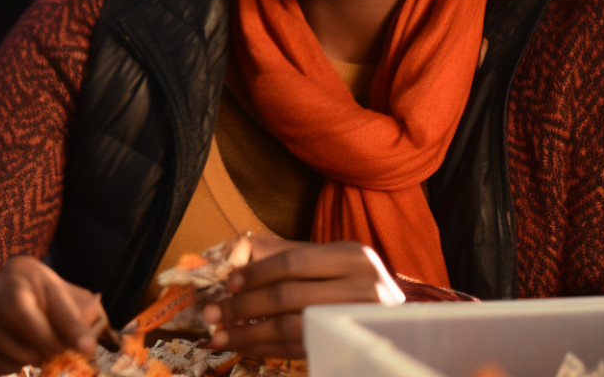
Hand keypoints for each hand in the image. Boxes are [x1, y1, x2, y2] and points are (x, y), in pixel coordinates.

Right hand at [0, 256, 102, 376]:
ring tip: (33, 350)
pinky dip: (11, 367)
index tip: (88, 348)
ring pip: (16, 352)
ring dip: (32, 359)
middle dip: (50, 346)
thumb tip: (101, 341)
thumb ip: (80, 313)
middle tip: (58, 352)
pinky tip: (11, 354)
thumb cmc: (32, 304)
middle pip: (30, 327)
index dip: (73, 327)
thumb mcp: (56, 298)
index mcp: (23, 270)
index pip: (53, 301)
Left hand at [202, 237, 403, 358]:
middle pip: (289, 296)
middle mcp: (362, 287)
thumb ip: (281, 254)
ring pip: (290, 327)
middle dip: (243, 306)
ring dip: (248, 334)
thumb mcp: (326, 260)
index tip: (227, 284)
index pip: (293, 262)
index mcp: (352, 257)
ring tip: (219, 335)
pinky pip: (298, 349)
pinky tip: (244, 346)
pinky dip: (266, 347)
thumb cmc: (348, 283)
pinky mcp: (346, 347)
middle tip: (211, 312)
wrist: (392, 318)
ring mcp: (357, 321)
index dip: (256, 273)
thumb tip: (230, 261)